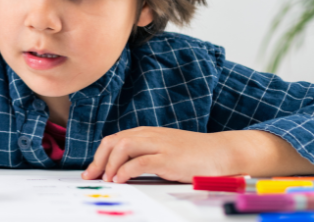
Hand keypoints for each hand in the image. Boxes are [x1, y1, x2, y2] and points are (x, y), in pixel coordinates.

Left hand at [83, 127, 252, 183]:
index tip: (91, 171)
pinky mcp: (169, 158)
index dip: (99, 155)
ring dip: (111, 164)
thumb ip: (145, 154)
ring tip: (108, 179)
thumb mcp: (164, 150)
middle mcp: (150, 135)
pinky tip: (121, 179)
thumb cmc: (194, 155)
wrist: (222, 152)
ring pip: (123, 146)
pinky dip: (126, 170)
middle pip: (113, 141)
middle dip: (99, 159)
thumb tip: (122, 169)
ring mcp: (159, 145)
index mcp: (147, 133)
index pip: (114, 140)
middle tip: (92, 177)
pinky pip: (141, 161)